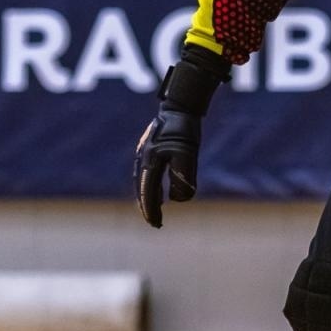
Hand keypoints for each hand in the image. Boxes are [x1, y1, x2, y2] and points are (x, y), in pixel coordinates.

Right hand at [133, 44, 229, 228]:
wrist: (179, 105)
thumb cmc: (184, 129)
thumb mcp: (188, 154)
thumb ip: (183, 178)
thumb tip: (179, 199)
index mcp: (150, 162)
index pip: (149, 193)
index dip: (152, 210)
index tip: (157, 225)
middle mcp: (143, 159)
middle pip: (142, 189)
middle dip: (148, 207)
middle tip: (154, 223)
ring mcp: (144, 153)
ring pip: (143, 180)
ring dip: (148, 196)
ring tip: (154, 209)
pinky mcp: (150, 148)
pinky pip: (147, 172)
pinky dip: (150, 184)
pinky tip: (158, 188)